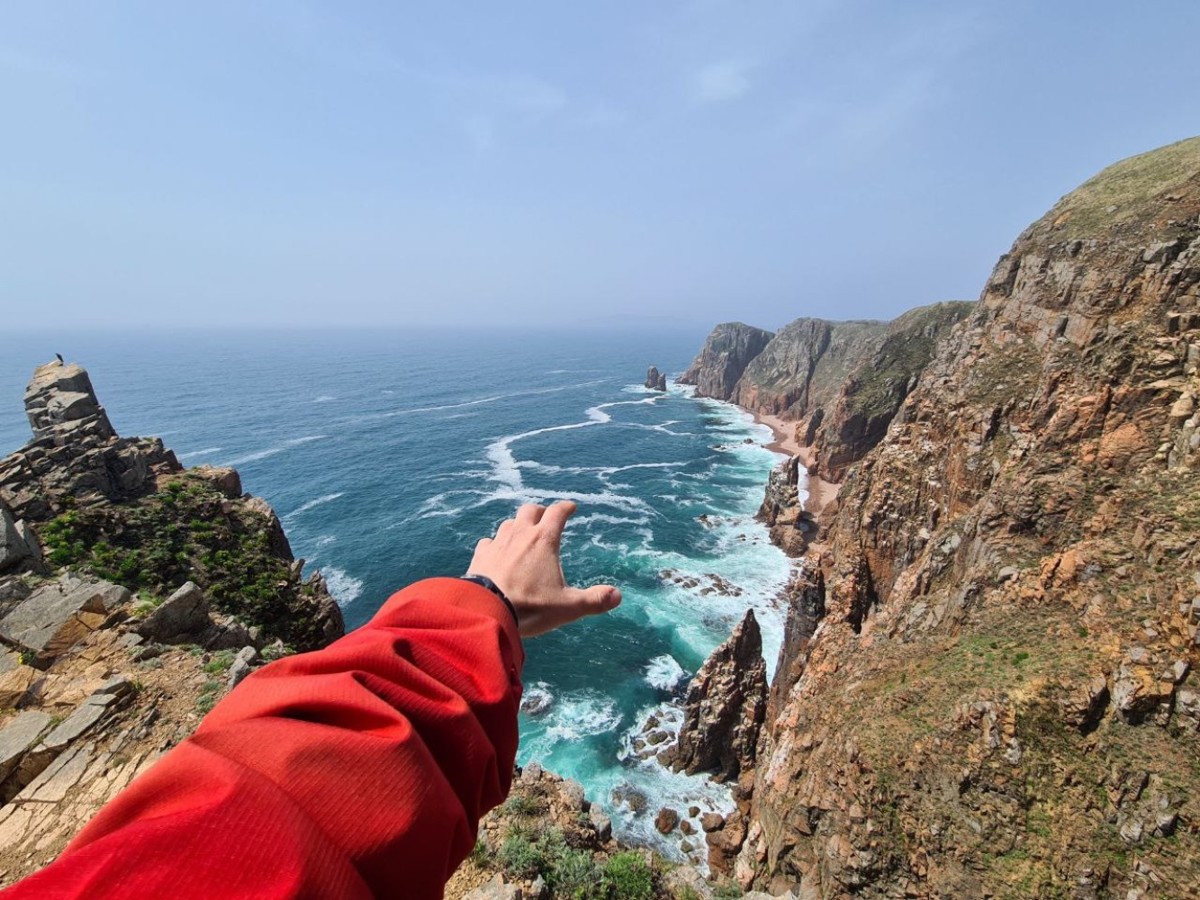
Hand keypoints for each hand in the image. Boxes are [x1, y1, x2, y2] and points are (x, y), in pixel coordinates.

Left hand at [467, 501, 621, 636]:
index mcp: (544, 540)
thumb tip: (617, 596)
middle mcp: (520, 535)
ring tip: (523, 535)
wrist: (485, 611)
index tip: (571, 507)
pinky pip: (488, 542)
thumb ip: (594, 600)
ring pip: (509, 523)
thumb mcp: (567, 607)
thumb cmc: (530, 607)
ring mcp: (497, 543)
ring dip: (518, 525)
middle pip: (530, 510)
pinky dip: (496, 544)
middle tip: (546, 519)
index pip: (557, 513)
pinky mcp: (480, 556)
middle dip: (540, 512)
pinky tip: (497, 552)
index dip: (566, 508)